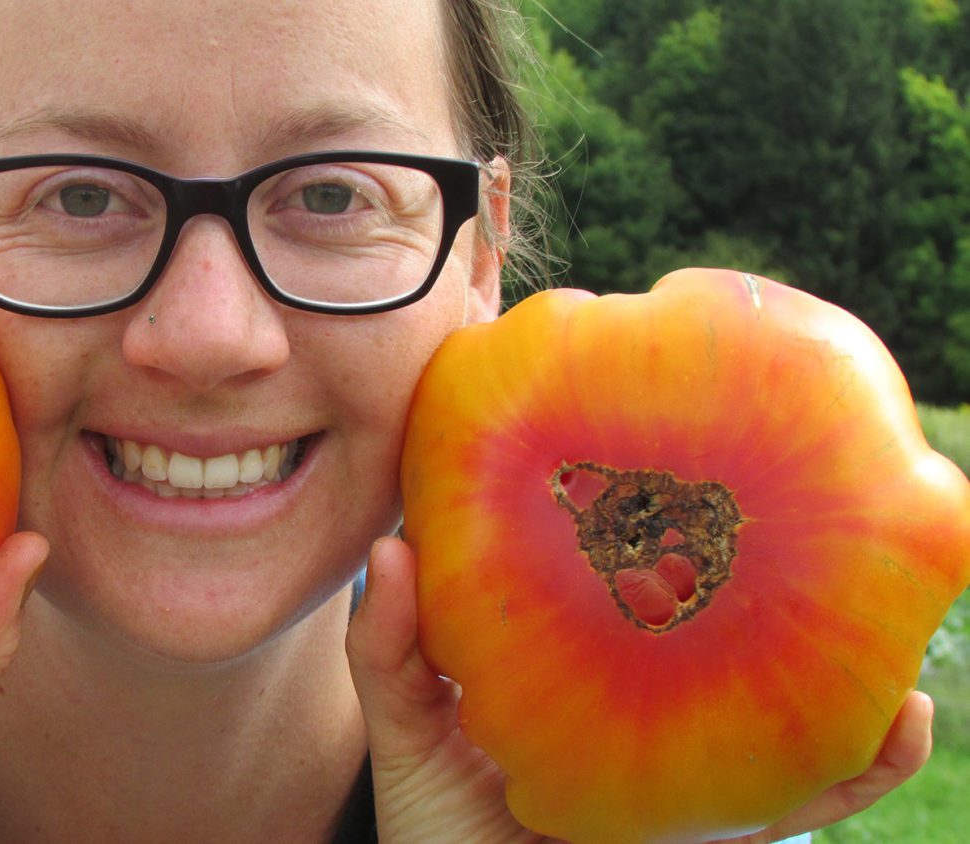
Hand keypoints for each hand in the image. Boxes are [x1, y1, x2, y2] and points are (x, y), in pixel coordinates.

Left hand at [344, 536, 933, 842]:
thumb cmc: (432, 817)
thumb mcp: (404, 727)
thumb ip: (388, 649)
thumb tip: (390, 549)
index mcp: (581, 668)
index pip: (630, 586)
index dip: (662, 529)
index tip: (690, 455)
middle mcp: (646, 707)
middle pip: (724, 633)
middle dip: (776, 579)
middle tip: (816, 507)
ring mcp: (687, 765)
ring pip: (790, 706)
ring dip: (852, 663)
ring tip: (895, 612)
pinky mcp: (715, 825)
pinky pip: (804, 796)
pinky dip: (867, 767)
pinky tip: (902, 721)